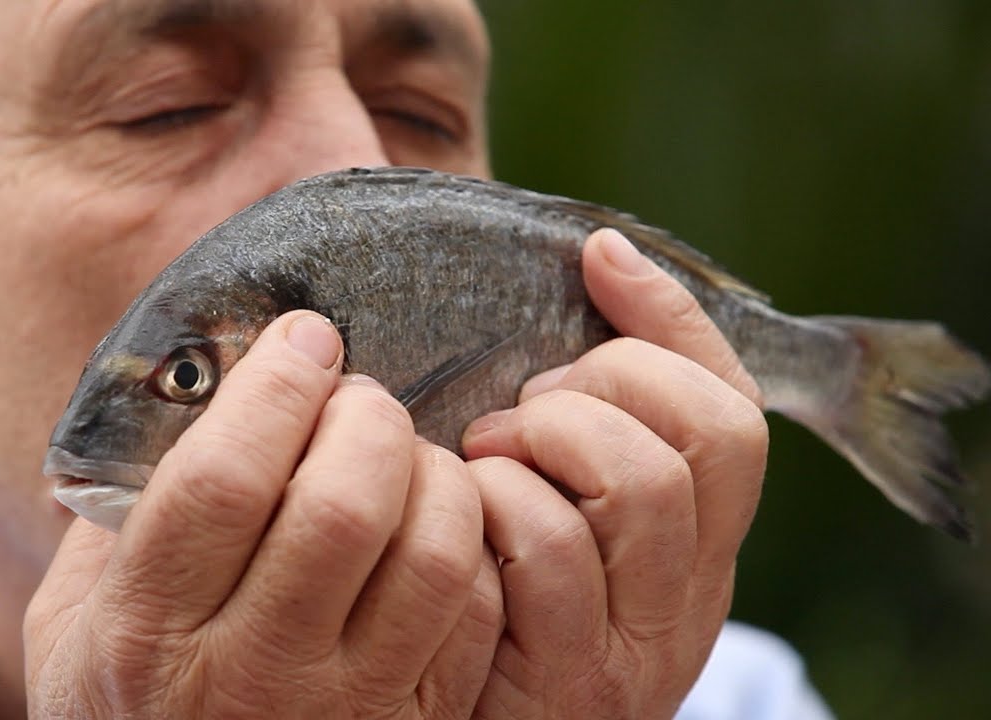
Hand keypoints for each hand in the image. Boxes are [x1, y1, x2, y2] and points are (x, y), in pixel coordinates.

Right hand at [23, 311, 503, 718]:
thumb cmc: (126, 714)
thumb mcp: (70, 623)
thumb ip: (112, 517)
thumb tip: (183, 399)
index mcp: (146, 633)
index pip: (223, 481)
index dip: (273, 387)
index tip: (302, 338)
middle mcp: (251, 675)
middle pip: (344, 507)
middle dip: (364, 417)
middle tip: (355, 398)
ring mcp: (347, 711)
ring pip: (433, 554)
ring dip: (432, 473)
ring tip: (403, 459)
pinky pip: (478, 610)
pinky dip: (471, 544)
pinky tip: (434, 526)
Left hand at [463, 229, 768, 719]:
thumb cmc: (500, 587)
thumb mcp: (570, 501)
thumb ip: (595, 407)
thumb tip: (605, 253)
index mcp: (702, 543)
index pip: (733, 410)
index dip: (668, 319)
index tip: (594, 264)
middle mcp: (687, 597)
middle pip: (697, 438)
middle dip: (596, 387)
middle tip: (521, 413)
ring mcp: (632, 645)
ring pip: (636, 482)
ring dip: (541, 438)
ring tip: (485, 456)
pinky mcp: (559, 680)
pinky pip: (544, 546)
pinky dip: (492, 501)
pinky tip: (460, 512)